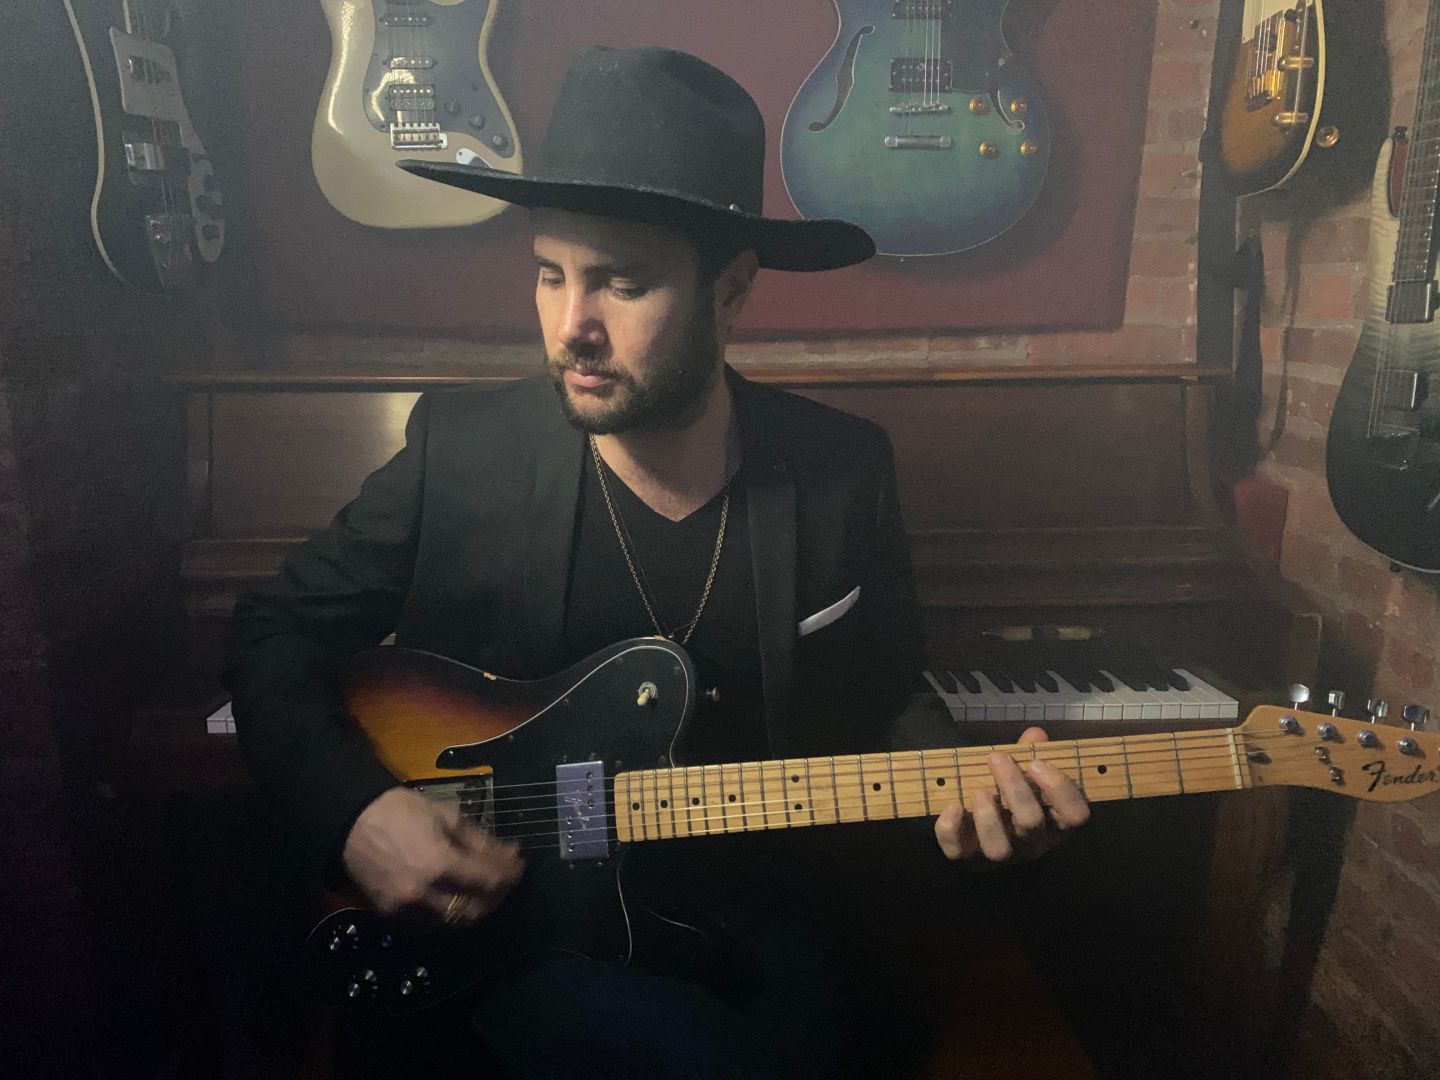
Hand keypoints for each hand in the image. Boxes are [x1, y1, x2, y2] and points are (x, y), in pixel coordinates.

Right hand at [341, 786, 523, 925]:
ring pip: (452, 923)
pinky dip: (447, 914)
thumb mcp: (446, 816)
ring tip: (482, 889)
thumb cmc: (400, 810)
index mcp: (440, 864)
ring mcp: (406, 909)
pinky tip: (455, 897)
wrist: (351, 821)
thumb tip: (508, 853)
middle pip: (475, 910)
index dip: (510, 874)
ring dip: (473, 908)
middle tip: (503, 879)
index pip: (489, 880)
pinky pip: (428, 924)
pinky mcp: (391, 916)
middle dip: (496, 896)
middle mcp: (425, 894)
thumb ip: (479, 840)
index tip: (519, 864)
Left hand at [934, 726, 1089, 862]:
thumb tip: (1035, 735)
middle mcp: (1031, 842)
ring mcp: (1000, 854)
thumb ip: (1030, 754)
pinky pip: (958, 850)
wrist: (977, 822)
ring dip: (988, 817)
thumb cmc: (1010, 792)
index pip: (1075, 814)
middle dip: (1014, 788)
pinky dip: (951, 829)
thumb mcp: (1024, 772)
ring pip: (999, 848)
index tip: (1038, 763)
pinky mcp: (966, 857)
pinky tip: (953, 806)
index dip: (1060, 789)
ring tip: (979, 790)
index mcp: (1054, 821)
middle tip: (996, 758)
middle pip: (1032, 822)